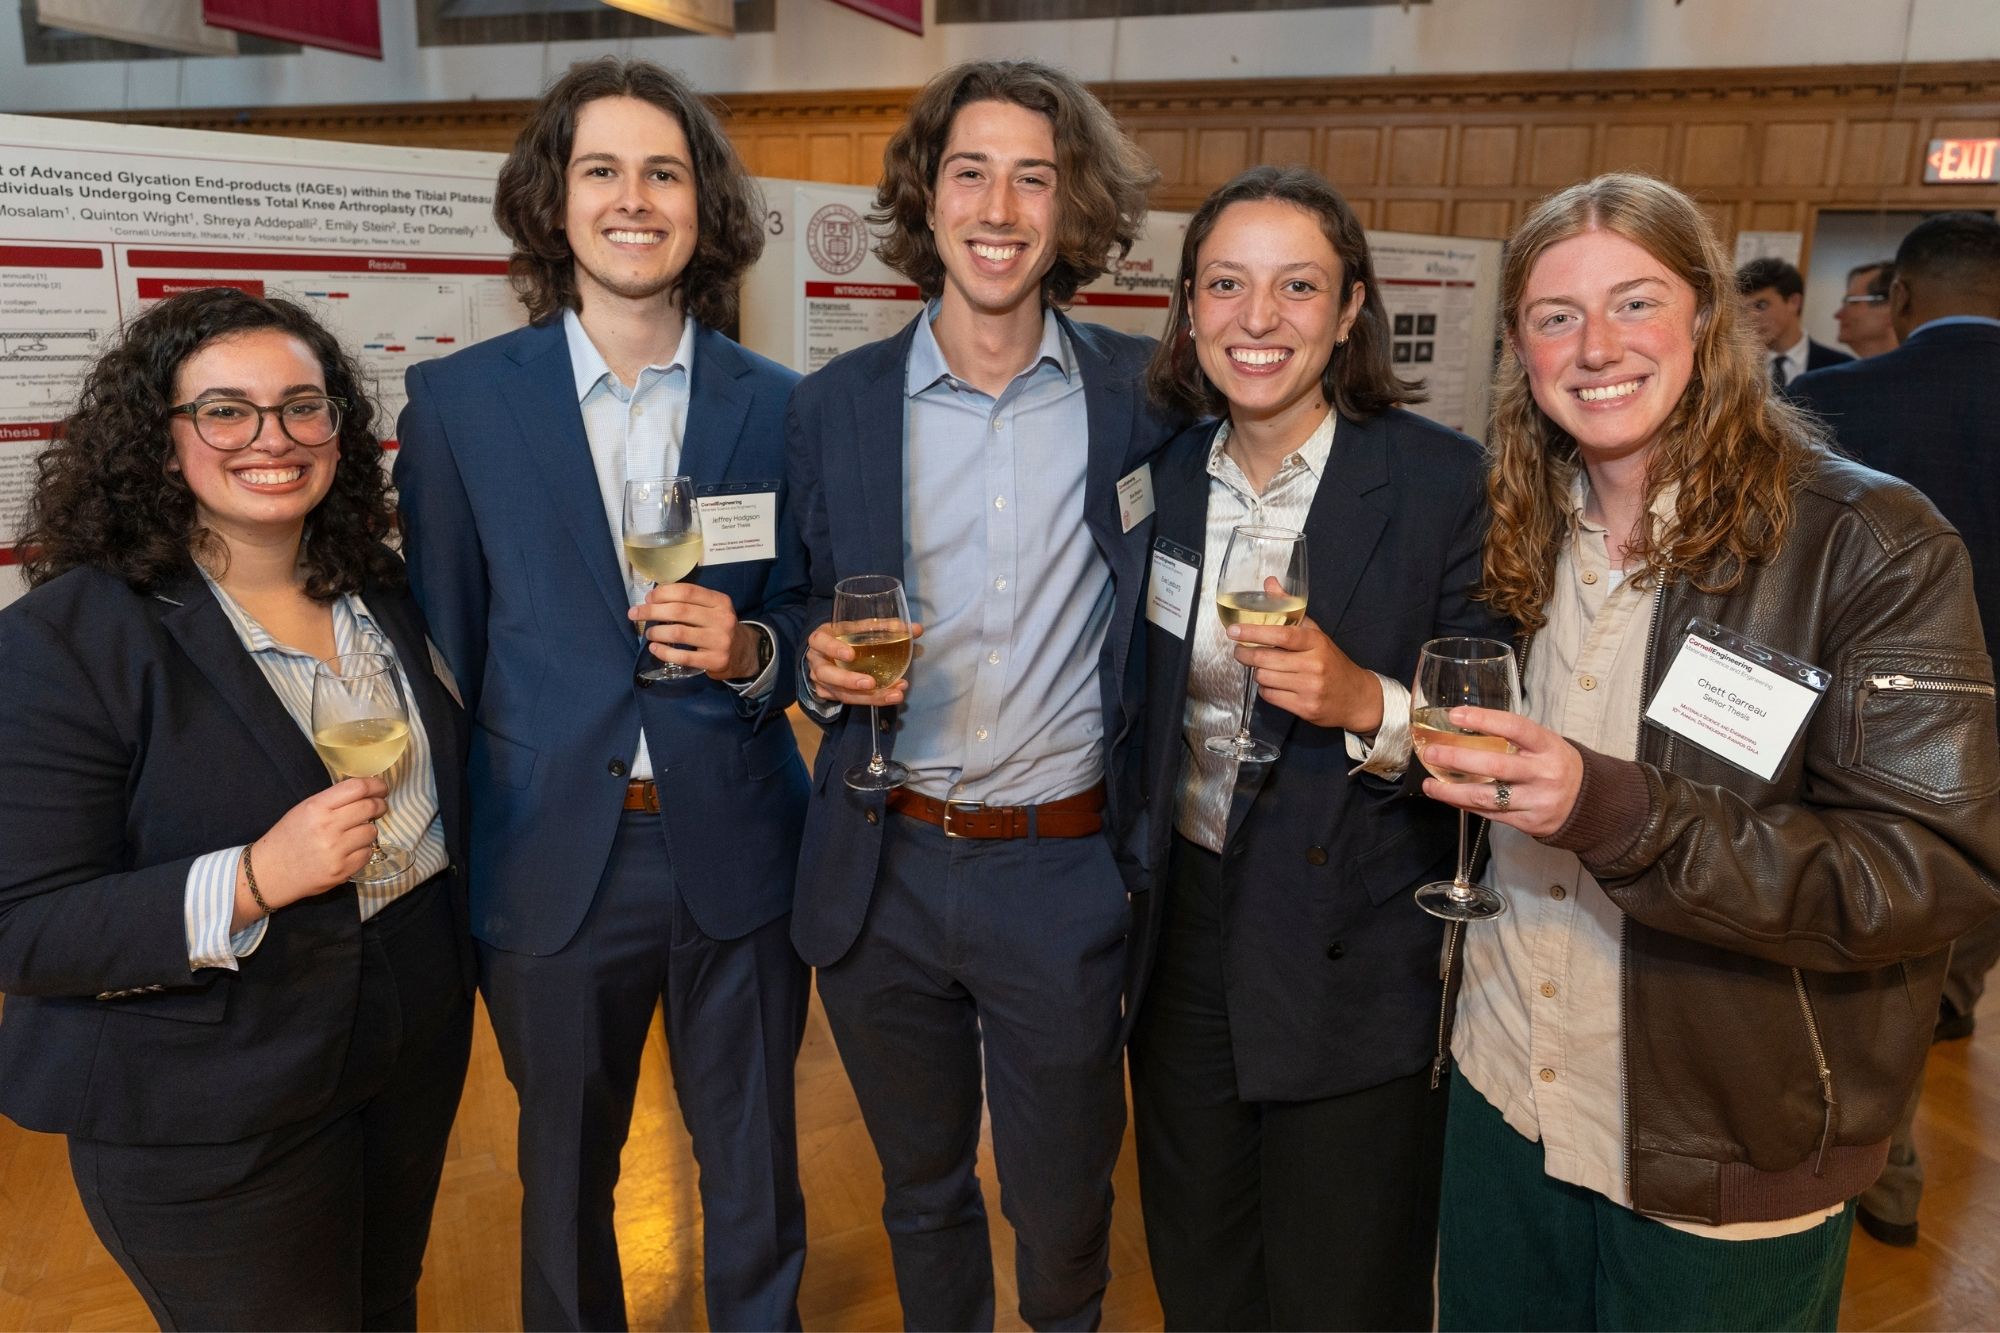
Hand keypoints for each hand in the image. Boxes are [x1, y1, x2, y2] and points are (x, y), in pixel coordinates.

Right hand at [249, 778, 389, 908]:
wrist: (269, 873)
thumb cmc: (287, 837)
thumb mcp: (304, 810)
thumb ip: (333, 801)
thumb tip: (366, 793)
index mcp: (316, 807)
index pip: (357, 788)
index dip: (376, 785)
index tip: (381, 788)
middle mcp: (328, 827)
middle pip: (370, 807)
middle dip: (379, 805)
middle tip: (379, 807)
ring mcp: (336, 850)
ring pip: (372, 832)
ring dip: (369, 830)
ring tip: (356, 832)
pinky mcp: (341, 870)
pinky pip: (367, 854)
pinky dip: (362, 850)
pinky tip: (350, 850)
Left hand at [630, 583, 757, 680]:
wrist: (743, 653)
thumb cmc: (718, 627)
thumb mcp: (712, 609)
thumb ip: (689, 602)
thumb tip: (652, 600)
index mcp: (720, 601)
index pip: (687, 592)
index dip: (663, 593)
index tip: (648, 598)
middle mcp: (722, 619)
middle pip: (679, 611)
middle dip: (651, 611)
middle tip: (634, 614)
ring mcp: (720, 641)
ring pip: (678, 633)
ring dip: (657, 632)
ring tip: (649, 633)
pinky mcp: (714, 661)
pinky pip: (682, 657)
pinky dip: (664, 652)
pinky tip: (655, 649)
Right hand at [806, 620, 923, 706]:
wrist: (827, 653)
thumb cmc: (845, 637)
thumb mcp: (859, 628)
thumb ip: (885, 627)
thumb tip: (917, 629)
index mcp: (820, 639)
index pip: (820, 641)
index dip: (833, 648)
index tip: (851, 654)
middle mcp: (817, 662)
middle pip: (827, 674)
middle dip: (849, 681)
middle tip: (871, 683)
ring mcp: (821, 681)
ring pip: (841, 693)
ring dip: (869, 696)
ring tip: (894, 694)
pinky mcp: (830, 695)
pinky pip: (850, 701)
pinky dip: (871, 700)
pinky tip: (890, 696)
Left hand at [1227, 581, 1382, 731]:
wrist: (1356, 696)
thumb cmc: (1330, 661)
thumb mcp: (1315, 633)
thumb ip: (1290, 608)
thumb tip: (1270, 583)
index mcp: (1316, 642)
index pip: (1282, 634)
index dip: (1254, 632)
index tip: (1233, 631)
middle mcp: (1314, 664)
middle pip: (1266, 659)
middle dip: (1246, 655)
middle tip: (1239, 652)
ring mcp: (1310, 688)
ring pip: (1264, 678)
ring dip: (1258, 673)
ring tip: (1263, 668)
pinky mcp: (1305, 708)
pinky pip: (1270, 696)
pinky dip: (1265, 689)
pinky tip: (1274, 684)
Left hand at [1419, 706, 1583, 838]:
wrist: (1589, 803)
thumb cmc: (1557, 765)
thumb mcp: (1546, 744)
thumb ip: (1514, 737)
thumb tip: (1466, 724)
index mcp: (1548, 746)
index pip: (1515, 727)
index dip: (1484, 719)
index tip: (1455, 715)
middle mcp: (1544, 773)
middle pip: (1496, 765)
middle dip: (1458, 758)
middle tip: (1431, 753)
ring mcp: (1537, 800)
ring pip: (1487, 797)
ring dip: (1452, 791)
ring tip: (1429, 785)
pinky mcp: (1529, 822)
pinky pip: (1491, 814)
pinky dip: (1466, 805)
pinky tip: (1449, 797)